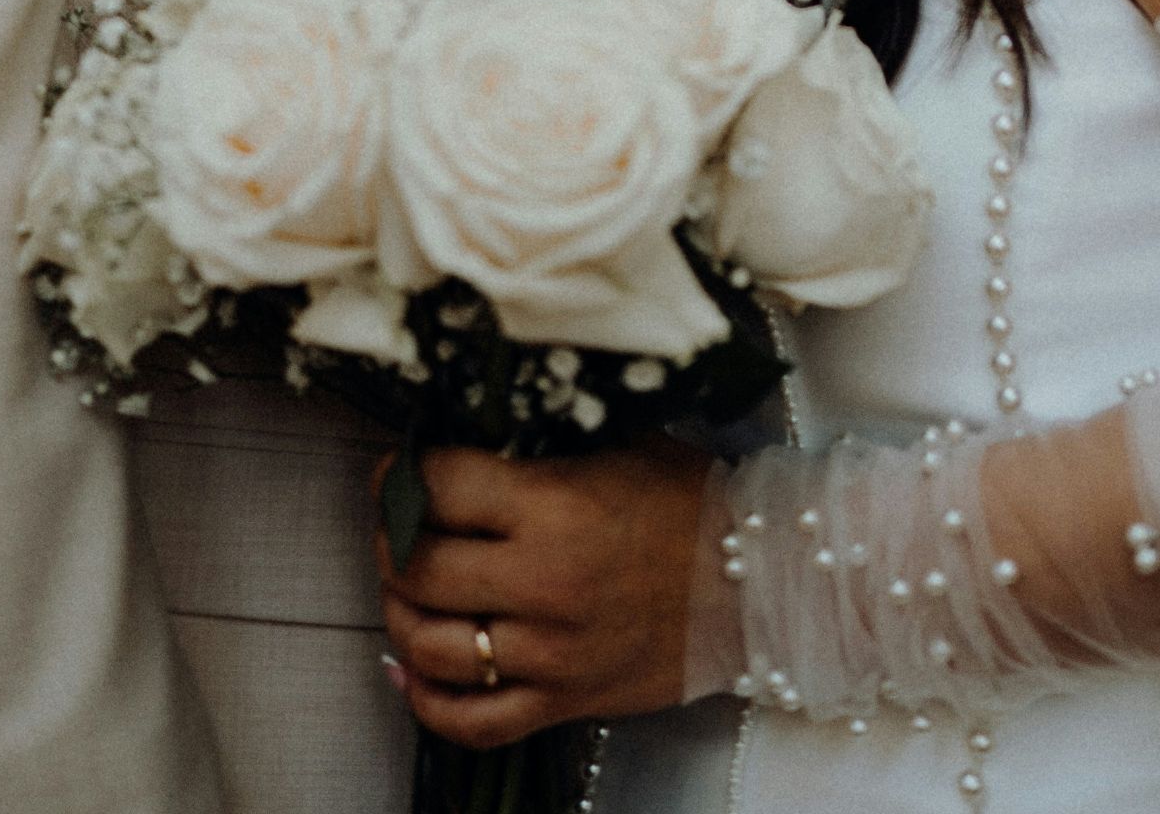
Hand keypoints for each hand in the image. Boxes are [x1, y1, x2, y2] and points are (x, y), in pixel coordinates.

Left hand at [373, 435, 715, 748]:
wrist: (766, 582)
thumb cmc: (696, 505)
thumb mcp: (623, 444)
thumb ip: (542, 443)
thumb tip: (466, 437)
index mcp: (556, 505)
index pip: (435, 484)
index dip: (402, 472)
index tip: (402, 471)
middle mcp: (544, 580)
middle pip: (415, 566)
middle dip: (394, 541)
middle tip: (404, 527)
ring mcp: (552, 650)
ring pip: (428, 645)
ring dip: (404, 614)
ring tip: (414, 592)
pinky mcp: (566, 700)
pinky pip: (471, 721)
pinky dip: (428, 700)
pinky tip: (417, 669)